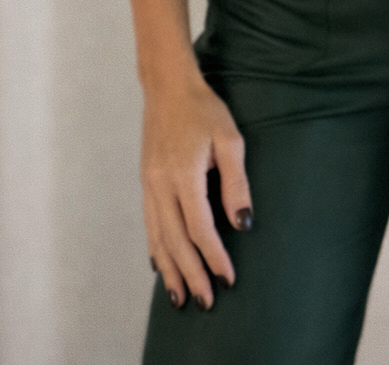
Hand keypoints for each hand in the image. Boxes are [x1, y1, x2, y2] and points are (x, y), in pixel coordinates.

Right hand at [141, 68, 252, 309]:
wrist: (167, 87)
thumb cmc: (204, 110)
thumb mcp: (229, 139)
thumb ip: (236, 182)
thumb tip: (243, 224)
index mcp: (183, 174)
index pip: (199, 227)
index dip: (214, 256)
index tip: (228, 278)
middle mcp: (161, 185)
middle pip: (175, 241)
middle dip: (192, 273)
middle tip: (206, 302)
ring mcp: (149, 185)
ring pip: (158, 237)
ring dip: (170, 270)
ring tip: (180, 297)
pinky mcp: (145, 182)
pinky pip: (149, 224)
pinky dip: (155, 249)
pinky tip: (160, 266)